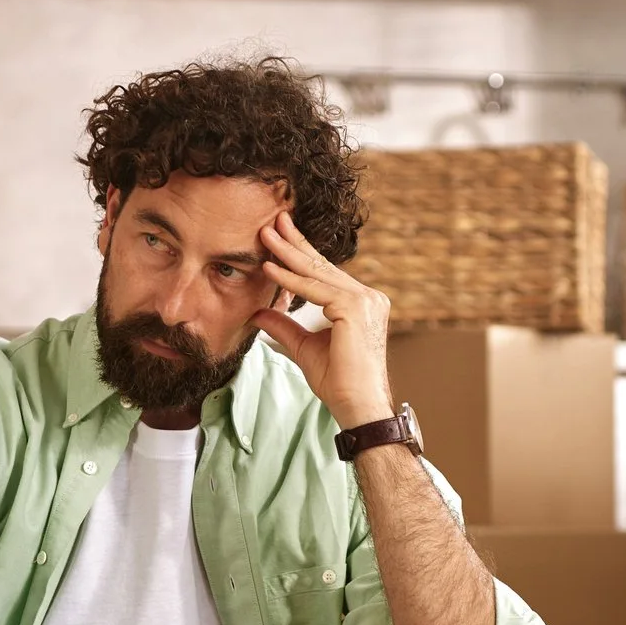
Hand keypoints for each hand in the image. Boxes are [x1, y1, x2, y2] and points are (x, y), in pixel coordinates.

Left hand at [251, 210, 394, 428]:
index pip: (325, 274)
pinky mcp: (355, 308)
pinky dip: (291, 280)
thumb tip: (258, 312)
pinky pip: (316, 290)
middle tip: (273, 220)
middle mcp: (367, 297)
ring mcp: (365, 300)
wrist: (357, 405)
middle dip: (294, 242)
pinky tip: (270, 268)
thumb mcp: (304, 347)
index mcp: (360, 303)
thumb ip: (284, 326)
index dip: (300, 254)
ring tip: (265, 235)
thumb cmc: (338, 381)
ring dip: (288, 253)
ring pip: (318, 273)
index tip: (279, 236)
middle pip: (323, 266)